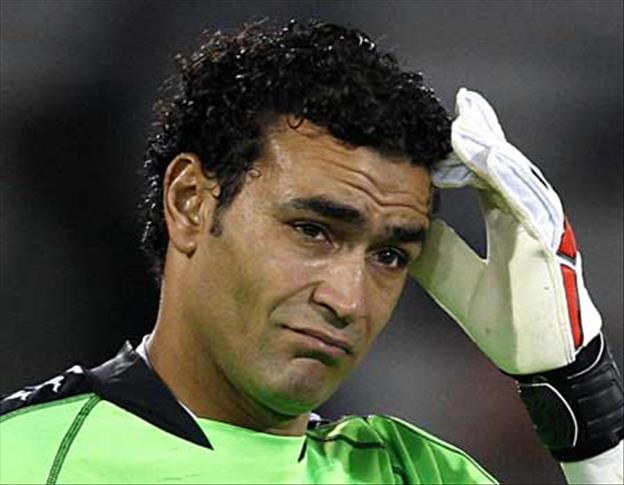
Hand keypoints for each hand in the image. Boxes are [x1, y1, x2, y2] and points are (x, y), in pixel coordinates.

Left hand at [409, 88, 601, 374]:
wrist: (536, 356)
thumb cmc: (503, 318)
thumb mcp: (454, 276)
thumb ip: (436, 245)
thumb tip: (404, 221)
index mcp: (508, 222)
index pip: (486, 174)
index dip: (466, 149)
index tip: (441, 127)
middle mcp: (527, 216)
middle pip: (503, 163)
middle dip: (482, 130)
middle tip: (460, 100)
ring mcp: (540, 226)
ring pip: (515, 173)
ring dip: (489, 142)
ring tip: (464, 114)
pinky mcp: (546, 243)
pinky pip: (523, 199)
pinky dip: (502, 173)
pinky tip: (480, 151)